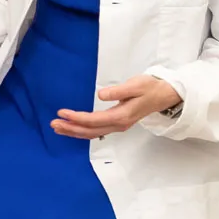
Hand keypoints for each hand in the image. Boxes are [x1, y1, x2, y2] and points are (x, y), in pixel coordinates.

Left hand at [51, 75, 182, 138]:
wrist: (165, 94)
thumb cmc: (150, 87)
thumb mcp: (135, 85)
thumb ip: (118, 91)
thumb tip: (100, 95)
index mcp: (121, 116)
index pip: (94, 120)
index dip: (76, 118)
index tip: (62, 112)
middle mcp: (119, 124)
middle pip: (90, 131)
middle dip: (71, 128)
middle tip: (53, 123)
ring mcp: (118, 125)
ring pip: (93, 133)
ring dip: (75, 131)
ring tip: (57, 127)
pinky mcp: (117, 123)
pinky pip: (97, 130)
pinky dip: (83, 130)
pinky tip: (73, 128)